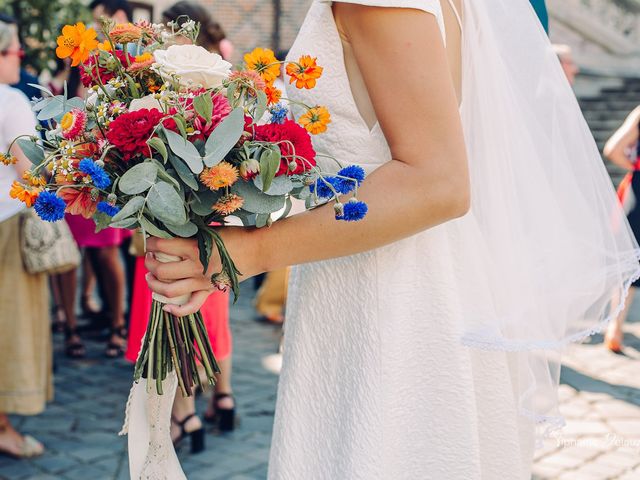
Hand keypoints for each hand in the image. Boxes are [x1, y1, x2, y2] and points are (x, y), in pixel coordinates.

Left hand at [145, 228, 260, 315]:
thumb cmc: (236, 235)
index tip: (150, 241)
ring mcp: (202, 282)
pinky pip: (191, 306)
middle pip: (161, 270)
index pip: (162, 246)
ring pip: (169, 290)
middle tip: (149, 257)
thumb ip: (191, 236)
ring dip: (154, 284)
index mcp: (195, 248)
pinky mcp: (210, 291)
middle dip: (149, 263)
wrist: (258, 250)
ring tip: (151, 276)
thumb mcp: (210, 231)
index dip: (151, 243)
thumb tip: (169, 236)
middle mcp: (196, 267)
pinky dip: (176, 311)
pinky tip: (166, 307)